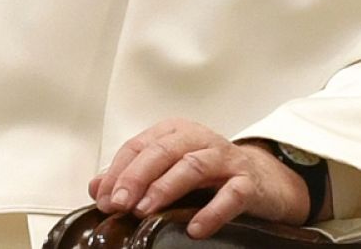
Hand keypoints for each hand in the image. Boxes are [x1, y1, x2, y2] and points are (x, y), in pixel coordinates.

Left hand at [90, 119, 310, 238]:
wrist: (263, 179)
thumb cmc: (209, 174)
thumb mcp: (169, 168)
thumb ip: (134, 176)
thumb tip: (97, 188)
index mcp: (176, 132)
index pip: (140, 146)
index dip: (119, 171)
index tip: (105, 198)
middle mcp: (200, 139)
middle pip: (164, 151)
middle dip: (137, 177)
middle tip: (120, 203)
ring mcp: (226, 159)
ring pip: (194, 166)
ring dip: (166, 188)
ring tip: (146, 210)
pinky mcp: (248, 182)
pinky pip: (232, 194)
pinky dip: (212, 211)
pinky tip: (195, 228)